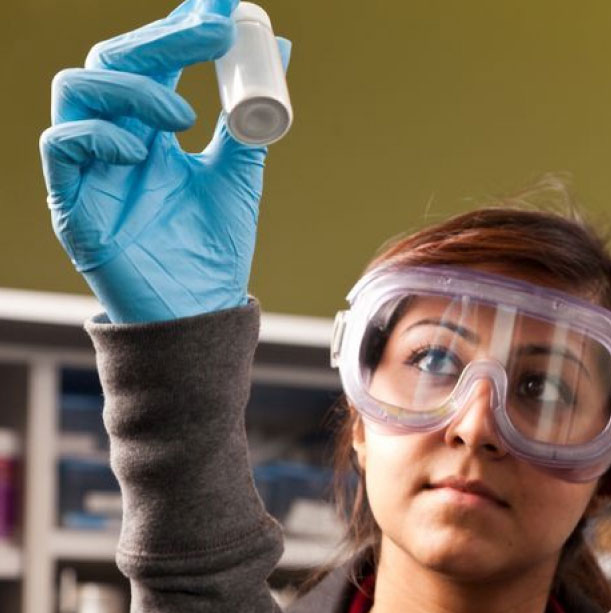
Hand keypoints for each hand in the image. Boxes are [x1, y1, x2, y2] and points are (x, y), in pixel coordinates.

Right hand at [38, 0, 290, 322]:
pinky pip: (61, 147)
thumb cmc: (212, 248)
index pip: (149, 59)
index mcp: (148, 130)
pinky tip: (141, 147)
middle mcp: (113, 141)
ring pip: (75, 92)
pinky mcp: (73, 205)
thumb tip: (278, 52)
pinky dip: (98, 134)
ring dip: (132, 85)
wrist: (202, 312)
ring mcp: (89, 169)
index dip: (176, 27)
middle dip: (161, 39)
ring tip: (184, 112)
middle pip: (112, 62)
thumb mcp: (239, 172)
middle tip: (214, 31)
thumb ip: (249, 118)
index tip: (219, 5)